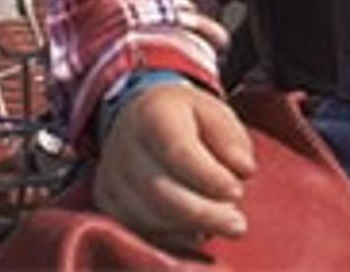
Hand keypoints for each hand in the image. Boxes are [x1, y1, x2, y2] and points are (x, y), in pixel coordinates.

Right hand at [96, 82, 252, 250]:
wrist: (140, 117)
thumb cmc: (185, 118)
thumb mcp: (215, 113)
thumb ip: (231, 138)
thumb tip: (242, 169)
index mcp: (152, 113)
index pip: (177, 152)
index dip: (209, 177)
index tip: (237, 190)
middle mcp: (124, 144)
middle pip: (159, 191)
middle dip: (203, 213)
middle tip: (237, 224)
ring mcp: (110, 175)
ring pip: (149, 216)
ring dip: (190, 227)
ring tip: (220, 225)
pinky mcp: (107, 201)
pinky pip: (138, 229)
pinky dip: (172, 236)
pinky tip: (197, 231)